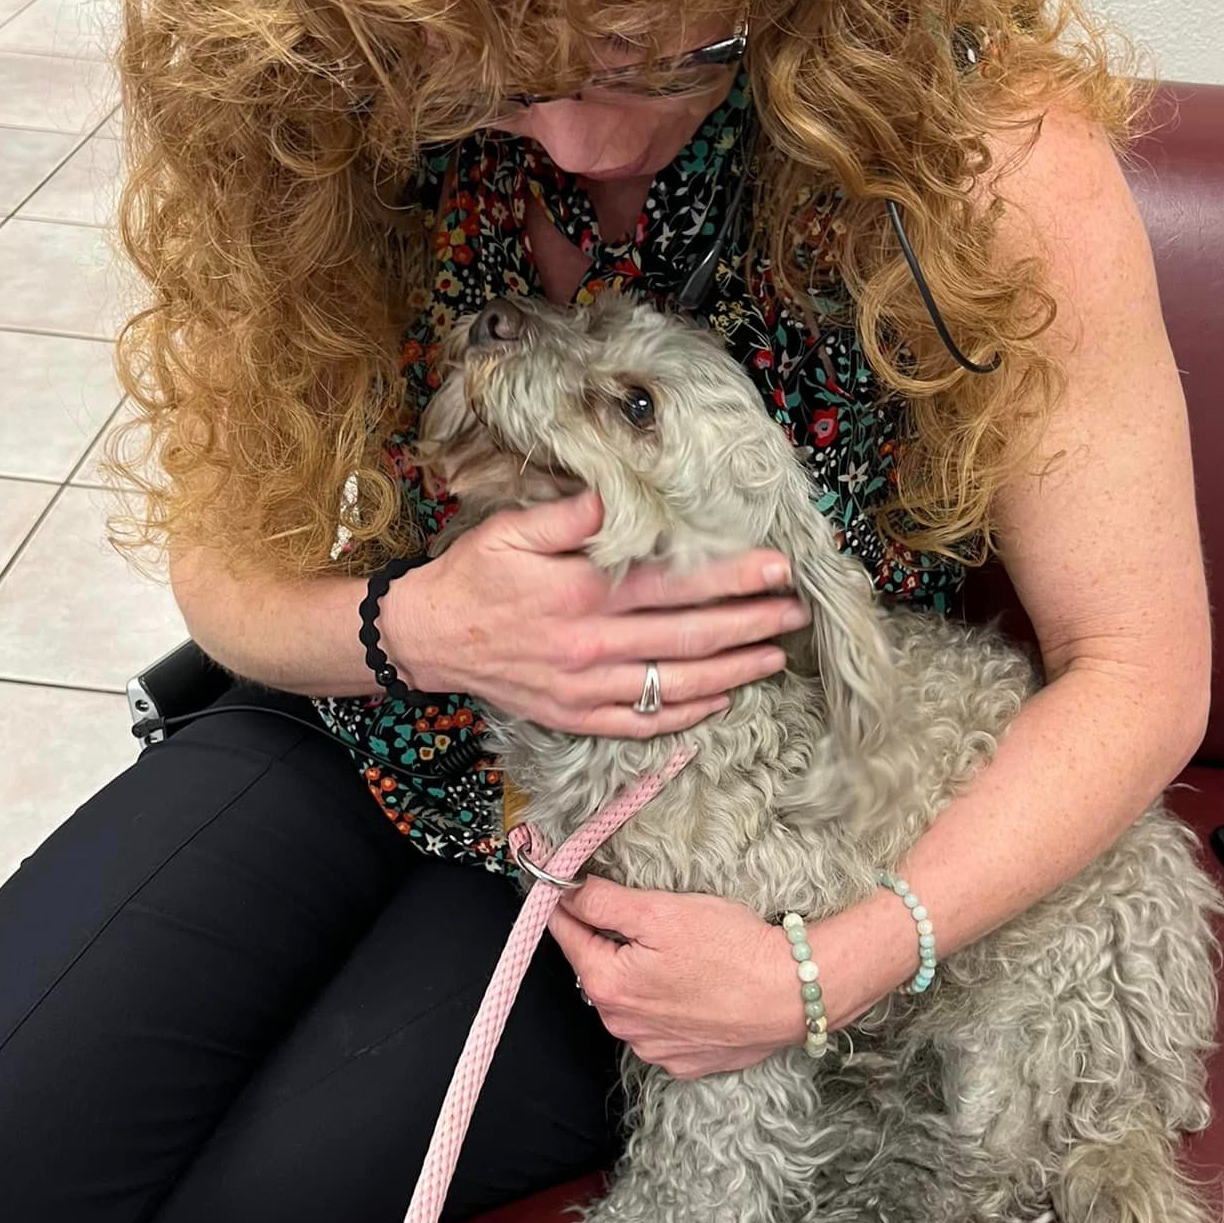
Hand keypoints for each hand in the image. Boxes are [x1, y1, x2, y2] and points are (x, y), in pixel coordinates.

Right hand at [386, 489, 809, 737]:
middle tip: (796, 612)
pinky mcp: (575, 716)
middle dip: (750, 623)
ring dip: (733, 670)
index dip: (730, 577)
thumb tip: (620, 500)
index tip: (776, 567)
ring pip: (675, 684)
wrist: (427, 637)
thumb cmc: (473, 575)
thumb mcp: (512, 531)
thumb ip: (571, 519)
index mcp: (581, 594)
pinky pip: (641, 721)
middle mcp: (591, 645)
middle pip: (689, 635)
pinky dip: (685, 714)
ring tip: (775, 655)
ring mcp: (586, 688)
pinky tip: (721, 700)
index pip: (674, 584)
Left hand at [547, 876, 826, 1078]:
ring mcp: (651, 1048)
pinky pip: (658, 1025)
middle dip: (610, 940)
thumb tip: (565, 891)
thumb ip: (604, 901)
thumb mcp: (661, 910)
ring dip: (638, 975)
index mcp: (607, 984)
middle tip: (649, 918)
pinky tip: (695, 988)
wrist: (791, 994)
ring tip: (680, 956)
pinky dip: (666, 1005)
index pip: (565, 933)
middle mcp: (621, 1024)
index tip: (570, 884)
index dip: (567, 903)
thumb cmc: (731, 949)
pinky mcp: (681, 1060)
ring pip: (627, 999)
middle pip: (596, 967)